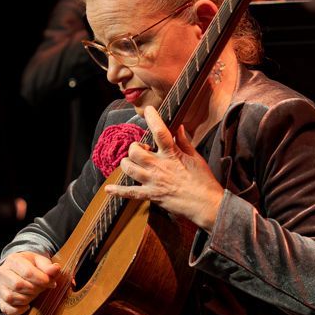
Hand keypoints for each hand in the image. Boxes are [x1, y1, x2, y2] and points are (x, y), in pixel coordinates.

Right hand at [0, 251, 61, 314]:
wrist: (19, 268)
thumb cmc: (31, 265)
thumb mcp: (40, 261)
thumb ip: (48, 266)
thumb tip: (55, 269)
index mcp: (13, 260)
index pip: (27, 272)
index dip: (42, 280)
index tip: (51, 283)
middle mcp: (3, 272)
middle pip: (18, 285)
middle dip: (34, 289)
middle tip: (42, 288)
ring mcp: (0, 287)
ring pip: (11, 297)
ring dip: (27, 299)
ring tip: (34, 294)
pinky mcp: (0, 299)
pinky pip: (6, 309)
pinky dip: (18, 310)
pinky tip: (27, 306)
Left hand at [105, 106, 224, 230]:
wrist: (206, 204)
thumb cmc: (204, 181)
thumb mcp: (196, 157)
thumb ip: (184, 142)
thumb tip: (179, 128)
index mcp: (172, 155)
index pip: (160, 132)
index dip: (153, 118)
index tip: (148, 110)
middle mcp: (159, 166)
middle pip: (135, 151)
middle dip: (134, 147)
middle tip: (142, 149)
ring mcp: (153, 181)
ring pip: (129, 168)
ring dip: (127, 163)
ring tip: (132, 163)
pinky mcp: (152, 195)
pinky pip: (130, 193)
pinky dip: (118, 191)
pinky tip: (108, 189)